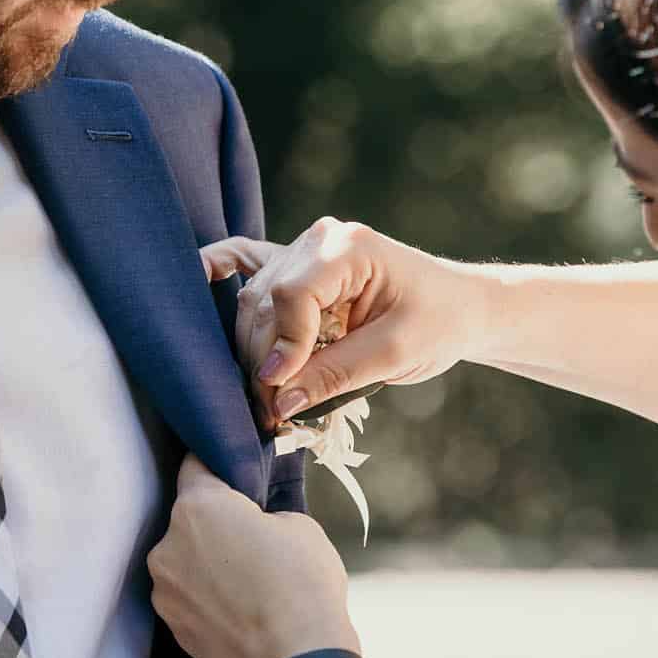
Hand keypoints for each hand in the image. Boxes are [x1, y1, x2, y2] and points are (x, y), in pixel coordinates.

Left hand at [148, 453, 358, 657]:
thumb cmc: (301, 587)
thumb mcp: (299, 527)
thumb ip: (266, 516)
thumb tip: (257, 528)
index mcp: (197, 508)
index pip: (195, 466)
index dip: (217, 467)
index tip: (233, 476)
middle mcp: (168, 547)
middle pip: (189, 521)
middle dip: (217, 526)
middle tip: (254, 541)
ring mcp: (166, 594)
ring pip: (187, 564)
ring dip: (209, 567)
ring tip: (250, 587)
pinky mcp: (174, 631)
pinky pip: (191, 601)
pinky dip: (210, 603)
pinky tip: (242, 614)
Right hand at [200, 219, 471, 427]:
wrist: (461, 308)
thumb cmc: (440, 322)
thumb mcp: (397, 353)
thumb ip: (335, 374)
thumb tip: (277, 403)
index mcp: (349, 247)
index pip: (292, 293)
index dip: (281, 345)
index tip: (280, 391)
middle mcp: (319, 241)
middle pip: (265, 302)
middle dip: (262, 361)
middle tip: (269, 415)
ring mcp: (303, 251)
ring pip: (253, 302)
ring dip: (252, 351)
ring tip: (264, 402)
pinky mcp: (297, 269)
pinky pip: (246, 262)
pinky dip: (220, 270)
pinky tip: (196, 276)